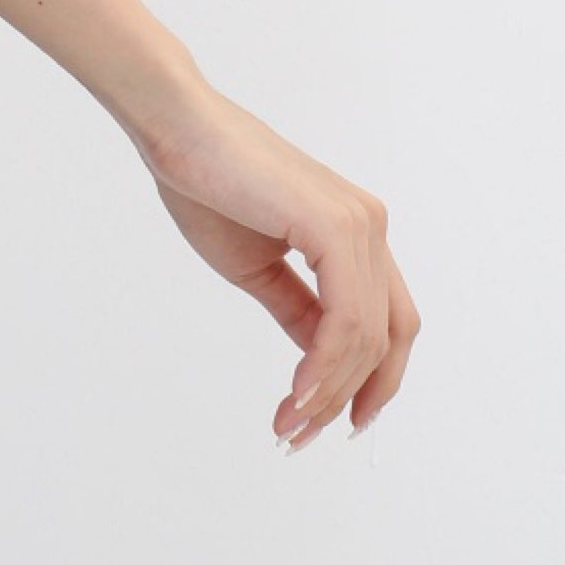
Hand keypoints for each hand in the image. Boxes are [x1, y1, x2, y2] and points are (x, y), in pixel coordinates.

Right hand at [130, 78, 419, 451]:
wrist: (175, 129)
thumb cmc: (205, 184)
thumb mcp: (257, 266)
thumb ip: (298, 310)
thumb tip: (321, 362)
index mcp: (355, 232)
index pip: (386, 322)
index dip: (371, 380)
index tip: (333, 421)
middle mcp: (370, 227)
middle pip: (389, 338)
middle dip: (352, 397)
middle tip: (302, 435)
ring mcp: (360, 225)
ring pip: (368, 337)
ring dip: (330, 392)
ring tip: (288, 425)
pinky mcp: (336, 227)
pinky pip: (347, 320)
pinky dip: (327, 367)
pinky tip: (297, 393)